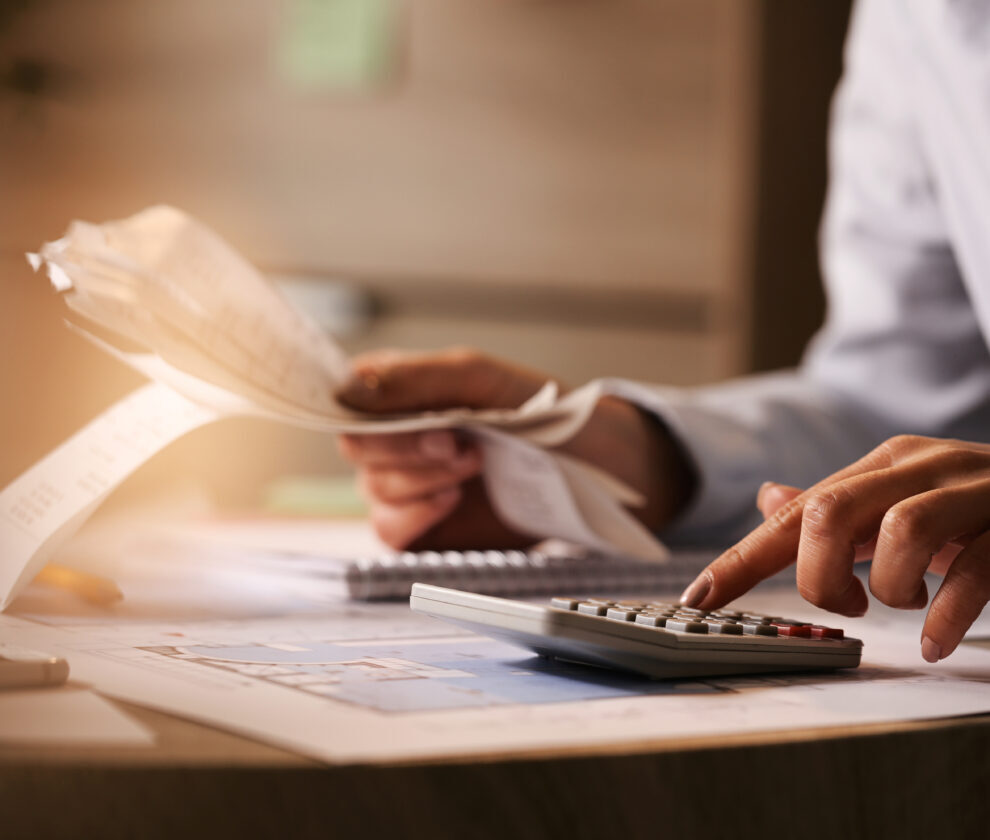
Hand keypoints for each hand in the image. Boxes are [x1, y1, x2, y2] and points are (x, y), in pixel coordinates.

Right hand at [336, 347, 694, 550]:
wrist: (592, 466)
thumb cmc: (541, 412)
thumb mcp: (479, 379)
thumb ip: (414, 378)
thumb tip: (347, 386)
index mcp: (402, 394)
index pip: (346, 399)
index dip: (362, 411)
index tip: (397, 413)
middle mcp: (397, 440)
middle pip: (356, 448)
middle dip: (406, 447)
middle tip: (459, 442)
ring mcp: (409, 486)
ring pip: (373, 491)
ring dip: (420, 479)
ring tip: (472, 465)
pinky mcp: (425, 529)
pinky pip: (390, 531)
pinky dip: (415, 516)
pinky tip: (450, 500)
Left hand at [679, 434, 989, 661]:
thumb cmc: (978, 508)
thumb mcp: (901, 503)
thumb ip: (838, 506)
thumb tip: (770, 499)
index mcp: (881, 466)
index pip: (794, 513)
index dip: (740, 560)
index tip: (698, 602)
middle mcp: (920, 469)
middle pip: (830, 510)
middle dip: (816, 574)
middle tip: (845, 605)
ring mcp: (973, 493)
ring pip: (898, 531)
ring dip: (887, 587)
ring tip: (902, 607)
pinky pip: (974, 569)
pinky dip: (947, 613)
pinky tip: (937, 640)